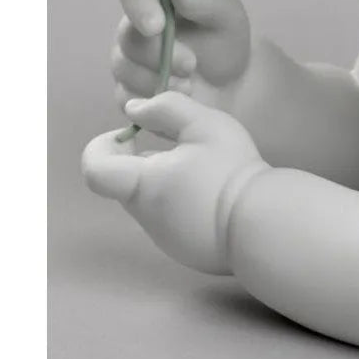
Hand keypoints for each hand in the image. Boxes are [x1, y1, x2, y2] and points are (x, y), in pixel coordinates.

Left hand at [82, 92, 265, 273]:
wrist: (264, 223)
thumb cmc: (231, 169)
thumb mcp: (203, 124)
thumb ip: (165, 109)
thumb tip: (134, 110)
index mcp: (142, 185)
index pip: (94, 170)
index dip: (102, 146)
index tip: (133, 135)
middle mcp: (145, 216)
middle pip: (125, 183)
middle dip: (143, 160)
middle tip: (181, 146)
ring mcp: (164, 237)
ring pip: (149, 201)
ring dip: (164, 181)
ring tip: (204, 169)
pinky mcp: (183, 249)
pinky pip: (170, 219)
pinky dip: (181, 202)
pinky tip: (213, 194)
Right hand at [112, 0, 250, 112]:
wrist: (233, 84)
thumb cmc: (226, 42)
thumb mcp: (227, 17)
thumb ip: (205, 2)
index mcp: (157, 2)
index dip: (140, 9)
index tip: (158, 26)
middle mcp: (136, 30)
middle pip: (127, 38)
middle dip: (157, 54)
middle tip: (191, 64)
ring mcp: (128, 63)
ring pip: (124, 69)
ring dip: (156, 79)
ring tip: (189, 85)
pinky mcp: (128, 93)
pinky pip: (126, 98)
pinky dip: (151, 102)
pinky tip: (176, 100)